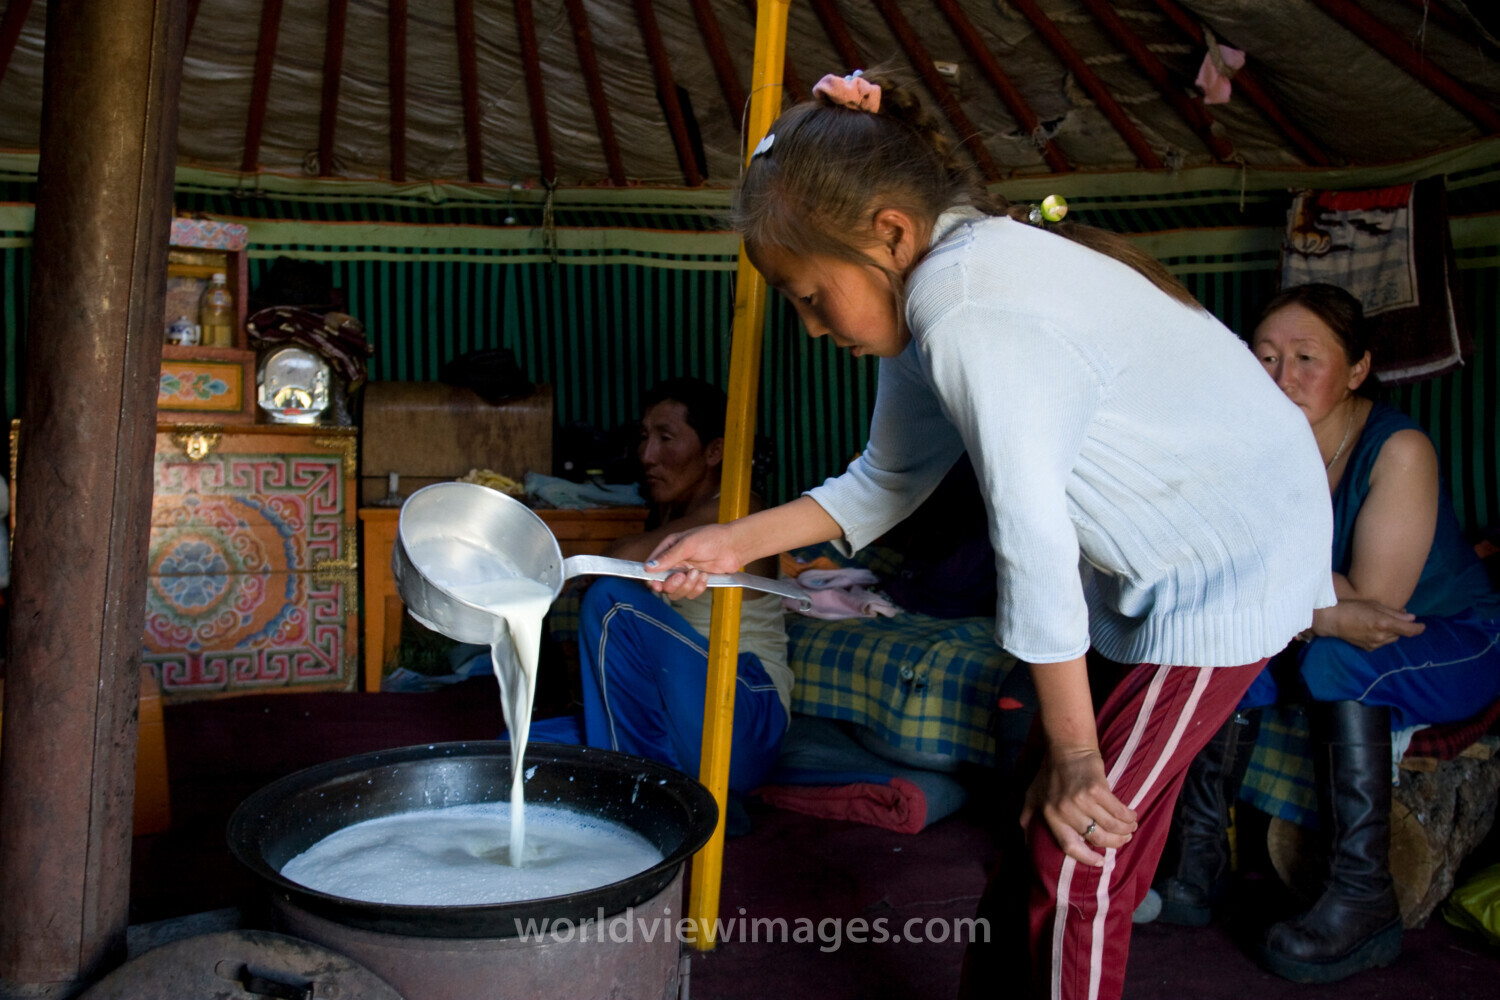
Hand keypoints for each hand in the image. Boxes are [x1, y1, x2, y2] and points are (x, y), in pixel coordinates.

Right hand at [645, 524, 743, 600]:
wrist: (734, 546)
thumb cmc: (712, 538)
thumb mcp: (688, 544)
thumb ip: (668, 557)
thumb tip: (649, 566)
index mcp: (668, 549)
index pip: (652, 567)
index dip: (651, 578)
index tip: (656, 584)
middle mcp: (675, 563)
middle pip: (663, 584)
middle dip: (673, 584)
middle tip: (682, 576)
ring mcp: (685, 573)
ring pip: (677, 592)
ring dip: (687, 585)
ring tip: (698, 573)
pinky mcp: (696, 582)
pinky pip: (691, 593)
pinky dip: (698, 587)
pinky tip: (705, 576)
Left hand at [1021, 746, 1137, 866]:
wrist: (1067, 747)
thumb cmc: (1050, 772)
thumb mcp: (1032, 795)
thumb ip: (1027, 817)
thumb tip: (1025, 841)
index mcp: (1050, 815)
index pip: (1069, 846)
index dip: (1086, 858)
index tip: (1100, 861)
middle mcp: (1065, 810)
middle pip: (1096, 838)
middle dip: (1114, 842)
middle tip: (1123, 840)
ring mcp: (1081, 800)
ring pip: (1110, 826)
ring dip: (1124, 830)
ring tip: (1130, 828)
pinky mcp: (1097, 789)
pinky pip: (1117, 810)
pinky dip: (1128, 816)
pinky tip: (1132, 816)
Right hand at [1315, 599, 1424, 651]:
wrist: (1331, 621)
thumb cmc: (1351, 607)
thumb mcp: (1374, 605)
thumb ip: (1394, 612)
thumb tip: (1411, 617)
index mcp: (1384, 623)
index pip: (1409, 630)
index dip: (1418, 628)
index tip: (1422, 626)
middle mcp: (1381, 636)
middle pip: (1400, 634)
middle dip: (1400, 627)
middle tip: (1393, 618)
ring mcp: (1374, 644)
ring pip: (1391, 639)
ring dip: (1391, 633)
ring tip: (1380, 623)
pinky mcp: (1368, 648)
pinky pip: (1381, 643)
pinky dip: (1381, 637)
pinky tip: (1371, 630)